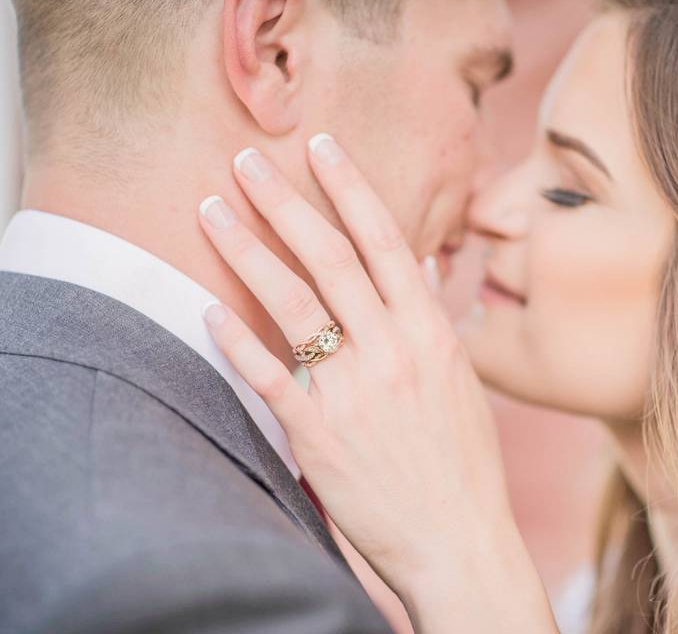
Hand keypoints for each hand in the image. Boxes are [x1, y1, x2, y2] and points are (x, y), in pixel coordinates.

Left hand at [197, 136, 556, 632]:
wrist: (460, 539)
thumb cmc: (464, 461)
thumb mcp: (462, 379)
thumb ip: (431, 319)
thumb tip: (419, 264)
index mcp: (431, 334)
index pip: (385, 242)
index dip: (350, 188)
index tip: (322, 145)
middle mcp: (392, 352)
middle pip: (329, 258)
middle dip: (284, 201)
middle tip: (247, 161)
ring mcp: (354, 392)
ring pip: (292, 304)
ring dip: (247, 251)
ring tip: (210, 210)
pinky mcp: (318, 436)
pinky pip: (269, 378)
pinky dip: (235, 341)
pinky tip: (206, 308)